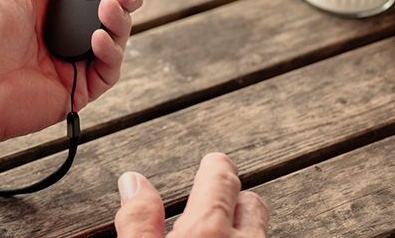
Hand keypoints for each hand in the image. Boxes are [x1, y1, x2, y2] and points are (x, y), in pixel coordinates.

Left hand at [0, 0, 140, 143]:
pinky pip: (109, 69)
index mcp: (42, 4)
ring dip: (121, 16)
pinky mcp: (78, 88)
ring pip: (115, 35)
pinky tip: (96, 37)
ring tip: (110, 5)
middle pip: (108, 6)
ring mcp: (71, 59)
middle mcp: (60, 30)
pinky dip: (110, 50)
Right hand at [115, 153, 268, 237]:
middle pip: (253, 203)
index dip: (215, 166)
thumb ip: (138, 221)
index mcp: (208, 230)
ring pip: (260, 232)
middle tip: (212, 205)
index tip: (210, 164)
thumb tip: (133, 182)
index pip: (222, 176)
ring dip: (244, 228)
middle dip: (235, 199)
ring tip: (219, 234)